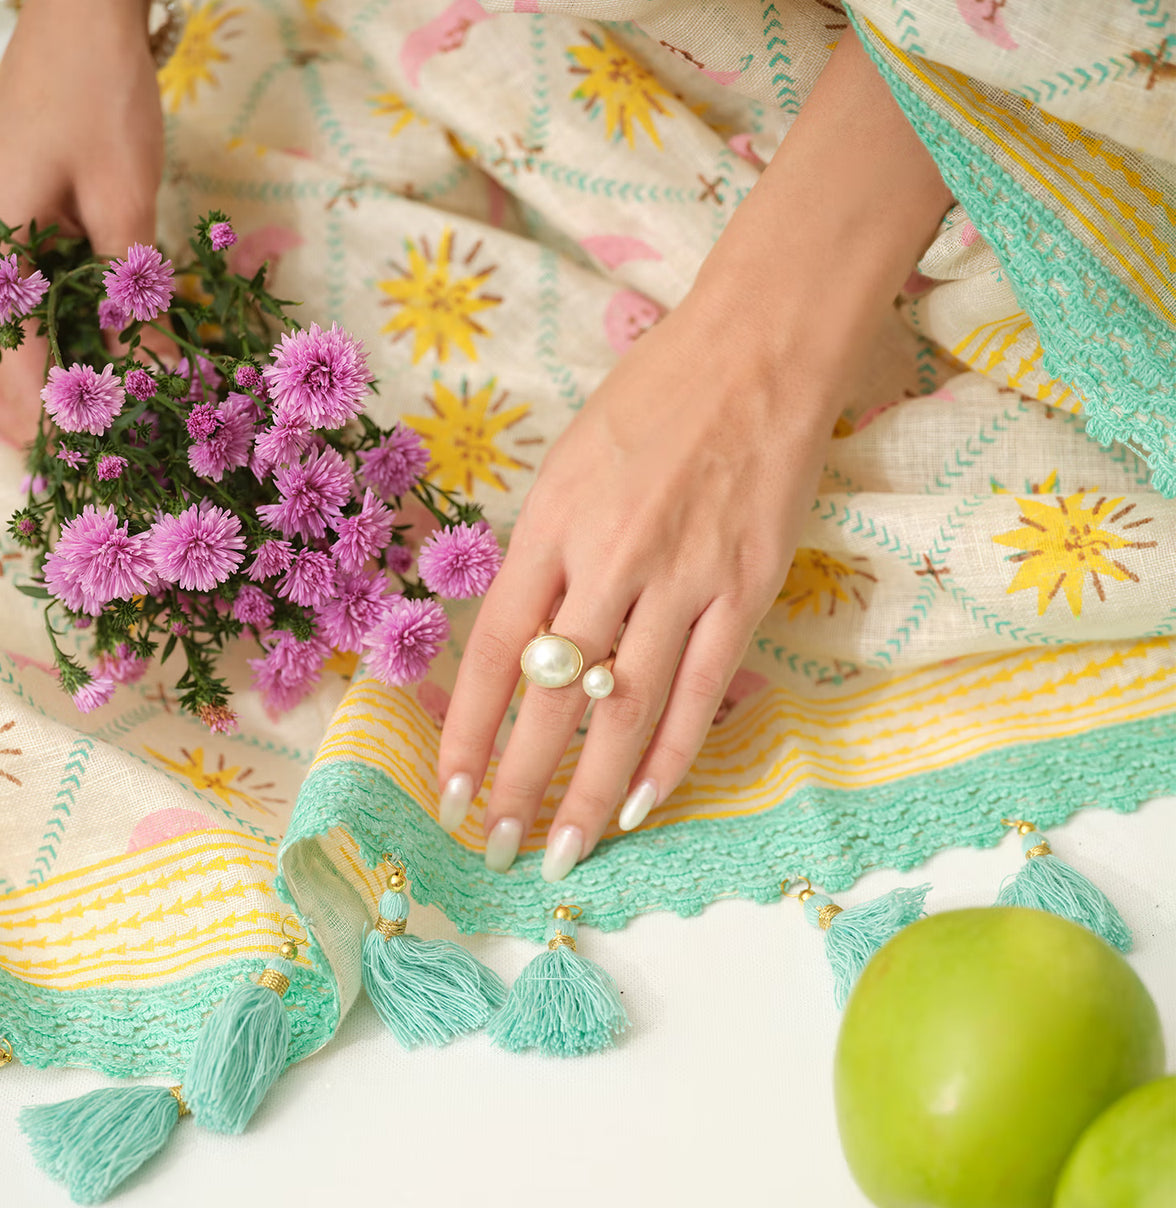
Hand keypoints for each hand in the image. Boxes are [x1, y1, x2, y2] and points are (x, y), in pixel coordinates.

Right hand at [0, 0, 163, 446]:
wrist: (77, 23)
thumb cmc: (99, 101)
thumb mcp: (126, 204)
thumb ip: (135, 295)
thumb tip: (160, 376)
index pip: (14, 360)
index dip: (52, 419)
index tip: (88, 463)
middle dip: (20, 421)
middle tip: (66, 474)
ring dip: (10, 393)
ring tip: (49, 447)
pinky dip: (18, 349)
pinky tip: (44, 381)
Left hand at [439, 287, 830, 881]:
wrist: (759, 352)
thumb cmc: (652, 402)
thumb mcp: (568, 468)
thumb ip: (543, 559)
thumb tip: (521, 654)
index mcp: (550, 525)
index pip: (493, 650)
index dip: (466, 730)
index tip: (448, 790)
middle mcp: (608, 559)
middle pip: (551, 697)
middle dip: (517, 783)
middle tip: (494, 848)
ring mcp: (682, 579)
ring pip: (625, 710)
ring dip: (588, 793)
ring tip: (561, 854)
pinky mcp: (747, 590)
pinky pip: (701, 693)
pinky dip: (671, 758)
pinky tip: (643, 808)